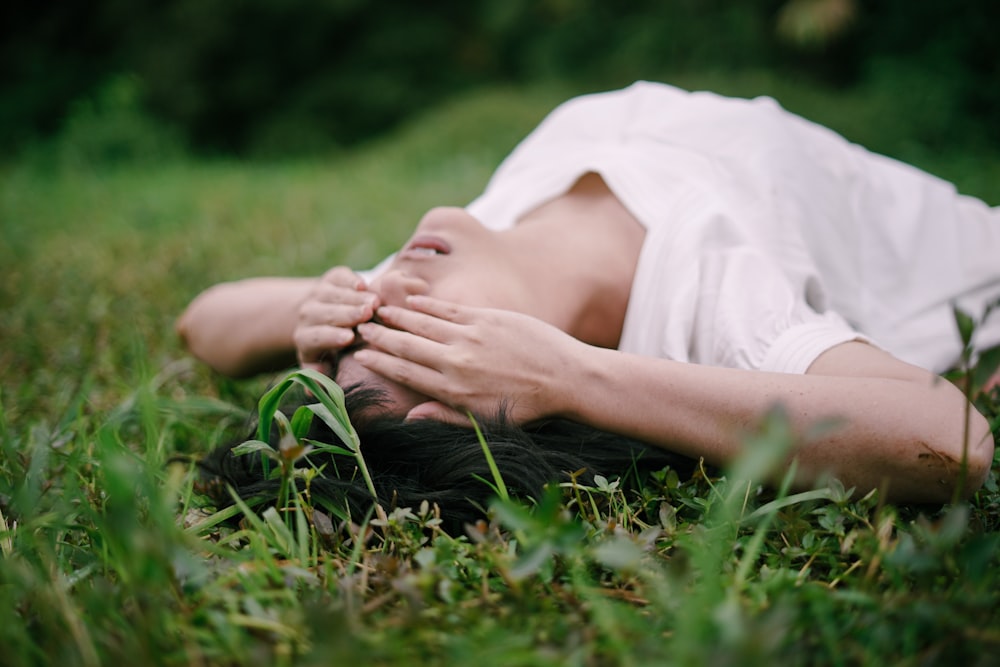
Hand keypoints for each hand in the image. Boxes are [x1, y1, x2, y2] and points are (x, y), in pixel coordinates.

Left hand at [294, 266, 379, 374]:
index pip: (316, 336)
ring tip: (375, 302)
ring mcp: (318, 293)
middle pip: (326, 312)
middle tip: (368, 314)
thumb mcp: (322, 365)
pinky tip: (364, 285)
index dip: (331, 336)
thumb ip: (319, 376)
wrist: (322, 316)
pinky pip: (340, 277)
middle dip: (347, 313)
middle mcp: (308, 314)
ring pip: (334, 294)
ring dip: (354, 297)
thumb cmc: (330, 349)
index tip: (349, 338)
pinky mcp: (331, 278)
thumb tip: (310, 392)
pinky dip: (351, 280)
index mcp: (305, 338)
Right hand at [354, 295, 585, 423]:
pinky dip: (426, 305)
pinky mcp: (487, 319)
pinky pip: (448, 310)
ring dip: (396, 317)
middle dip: (379, 336)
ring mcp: (471, 337)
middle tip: (358, 328)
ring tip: (377, 311)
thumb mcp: (484, 422)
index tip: (361, 354)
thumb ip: (445, 416)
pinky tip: (411, 302)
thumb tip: (409, 415)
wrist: (566, 378)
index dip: (379, 362)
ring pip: (423, 324)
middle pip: (407, 346)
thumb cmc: (527, 406)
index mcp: (454, 390)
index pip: (405, 373)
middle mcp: (457, 362)